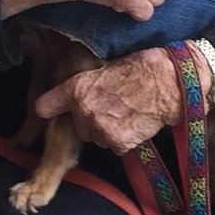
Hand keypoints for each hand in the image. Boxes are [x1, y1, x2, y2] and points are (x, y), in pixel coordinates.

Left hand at [36, 47, 192, 154]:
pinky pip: (116, 146)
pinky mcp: (118, 142)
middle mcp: (84, 111)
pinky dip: (125, 139)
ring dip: (108, 131)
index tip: (52, 110)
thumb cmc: (141, 69)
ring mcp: (100, 129)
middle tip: (112, 106)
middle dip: (92, 120)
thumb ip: (85, 84)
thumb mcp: (105, 67)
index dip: (50, 108)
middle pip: (80, 127)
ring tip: (126, 112)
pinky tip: (135, 123)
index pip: (45, 106)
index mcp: (77, 88)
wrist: (169, 83)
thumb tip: (73, 93)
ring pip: (98, 138)